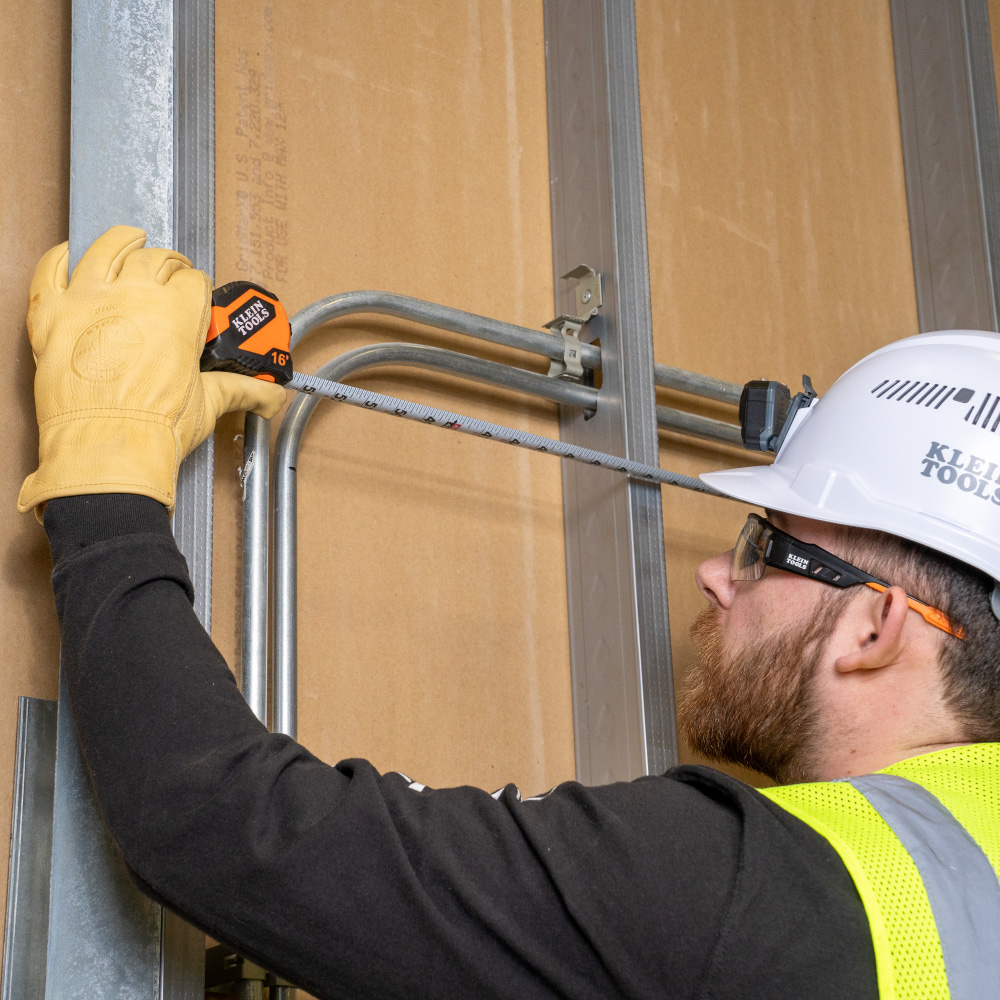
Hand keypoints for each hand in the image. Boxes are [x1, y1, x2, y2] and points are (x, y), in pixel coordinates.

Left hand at [19, 225, 286, 515]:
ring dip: (122, 242)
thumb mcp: (207, 404)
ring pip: (105, 250)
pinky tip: (71, 253)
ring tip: (131, 241)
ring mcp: (89, 302)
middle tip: (172, 276)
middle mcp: (133, 296)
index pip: (194, 281)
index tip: (197, 298)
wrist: (107, 450)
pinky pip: (51, 270)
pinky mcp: (52, 317)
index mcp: (176, 313)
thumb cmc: (155, 430)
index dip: (198, 287)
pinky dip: (60, 257)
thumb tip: (271, 396)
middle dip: (168, 265)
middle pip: (155, 259)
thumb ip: (242, 391)